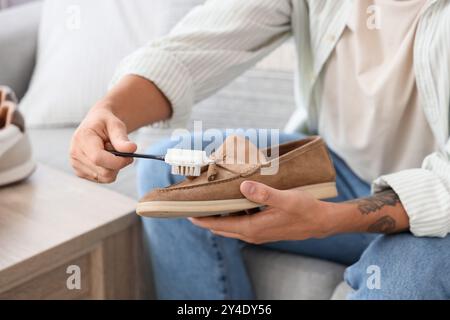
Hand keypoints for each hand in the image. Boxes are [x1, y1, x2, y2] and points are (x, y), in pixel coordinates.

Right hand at [70, 102, 136, 182]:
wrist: (95, 124)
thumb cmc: (106, 123)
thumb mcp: (116, 125)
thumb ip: (122, 138)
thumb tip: (132, 149)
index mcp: (82, 138)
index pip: (98, 158)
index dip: (117, 161)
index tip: (130, 157)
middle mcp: (75, 153)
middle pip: (103, 172)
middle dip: (118, 164)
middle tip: (121, 151)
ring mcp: (76, 165)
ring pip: (104, 178)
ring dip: (114, 168)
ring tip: (110, 153)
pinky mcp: (80, 172)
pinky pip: (102, 179)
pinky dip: (109, 171)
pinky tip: (106, 159)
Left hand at [190, 181, 335, 243]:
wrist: (321, 222)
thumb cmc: (305, 210)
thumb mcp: (286, 199)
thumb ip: (264, 194)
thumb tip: (243, 187)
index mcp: (253, 228)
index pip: (219, 225)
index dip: (201, 219)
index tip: (186, 211)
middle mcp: (252, 234)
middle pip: (220, 227)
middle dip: (204, 218)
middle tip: (191, 204)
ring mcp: (257, 232)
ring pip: (229, 226)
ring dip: (217, 217)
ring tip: (207, 202)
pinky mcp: (263, 229)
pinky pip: (240, 224)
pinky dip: (230, 216)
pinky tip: (231, 202)